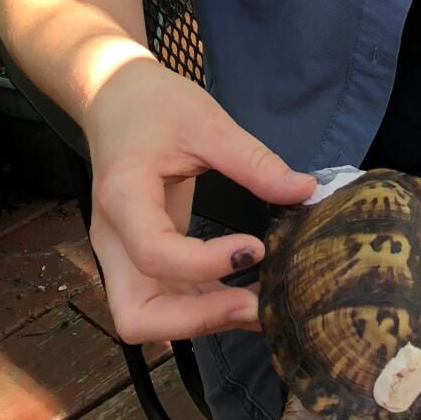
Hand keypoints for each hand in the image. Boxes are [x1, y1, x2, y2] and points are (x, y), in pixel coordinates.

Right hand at [84, 57, 314, 344]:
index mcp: (123, 197)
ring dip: (204, 321)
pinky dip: (204, 307)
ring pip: (149, 319)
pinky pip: (166, 300)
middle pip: (137, 316)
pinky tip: (247, 296)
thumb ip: (253, 160)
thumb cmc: (154, 104)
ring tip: (262, 304)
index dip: (206, 263)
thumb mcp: (206, 122)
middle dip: (196, 320)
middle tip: (254, 304)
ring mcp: (123, 255)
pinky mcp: (141, 259)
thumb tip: (305, 192)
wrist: (114, 98)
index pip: (155, 253)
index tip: (255, 249)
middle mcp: (114, 240)